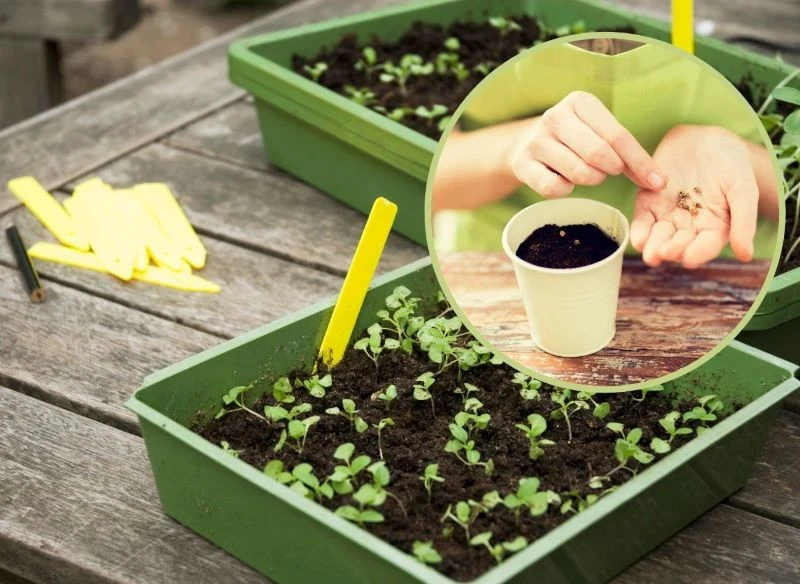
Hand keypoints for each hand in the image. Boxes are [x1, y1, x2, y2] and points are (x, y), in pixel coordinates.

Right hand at [508, 91, 666, 196]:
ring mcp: (536, 140)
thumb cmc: (575, 138)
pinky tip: (564, 180)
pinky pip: (555, 188)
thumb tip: (657, 180)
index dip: (640, 162)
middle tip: (611, 172)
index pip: (617, 135)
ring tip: (588, 173)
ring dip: (591, 180)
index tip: (657, 182)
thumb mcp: (599, 131)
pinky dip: (566, 190)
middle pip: (598, 153)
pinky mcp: (521, 164)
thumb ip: (625, 151)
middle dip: (612, 170)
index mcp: (580, 102)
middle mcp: (555, 116)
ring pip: (578, 173)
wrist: (526, 143)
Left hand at [631, 125, 758, 268]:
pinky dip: (639, 231)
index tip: (689, 259)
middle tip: (664, 252)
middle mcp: (690, 227)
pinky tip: (638, 240)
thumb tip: (746, 255)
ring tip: (649, 253)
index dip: (698, 253)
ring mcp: (667, 216)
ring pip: (658, 237)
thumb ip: (744, 220)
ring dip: (653, 246)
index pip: (706, 245)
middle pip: (679, 244)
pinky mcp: (649, 203)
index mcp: (715, 228)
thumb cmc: (731, 164)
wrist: (705, 139)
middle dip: (671, 250)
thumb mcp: (743, 189)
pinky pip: (642, 220)